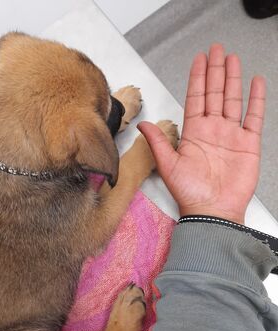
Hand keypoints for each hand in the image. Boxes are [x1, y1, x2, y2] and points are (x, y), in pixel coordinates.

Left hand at [138, 44, 265, 223]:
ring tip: (233, 60)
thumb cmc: (190, 194)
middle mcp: (212, 131)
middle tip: (217, 50)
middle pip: (214, 93)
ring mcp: (231, 136)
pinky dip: (256, 100)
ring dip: (233, 79)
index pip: (195, 98)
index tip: (199, 60)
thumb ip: (158, 142)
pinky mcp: (248, 144)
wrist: (212, 212)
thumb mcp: (168, 165)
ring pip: (233, 100)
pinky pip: (253, 117)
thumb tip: (143, 125)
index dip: (197, 78)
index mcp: (194, 133)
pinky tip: (256, 84)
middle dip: (215, 71)